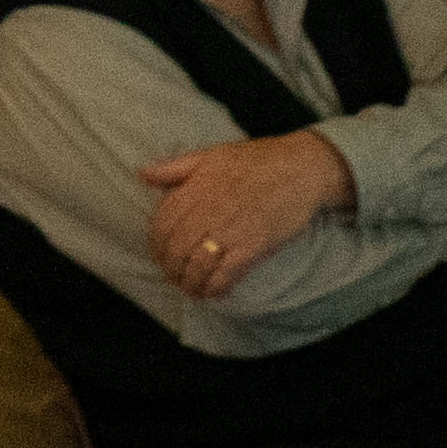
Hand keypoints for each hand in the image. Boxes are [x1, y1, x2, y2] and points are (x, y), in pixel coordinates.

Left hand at [148, 130, 348, 300]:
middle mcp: (209, 210)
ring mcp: (231, 229)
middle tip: (175, 277)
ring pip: (196, 266)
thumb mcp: (212, 154)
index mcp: (195, 187)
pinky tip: (213, 292)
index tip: (160, 255)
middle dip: (170, 269)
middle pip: (175, 249)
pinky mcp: (254, 246)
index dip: (156, 245)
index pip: (162, 224)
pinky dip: (214, 289)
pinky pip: (225, 275)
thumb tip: (143, 175)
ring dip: (190, 283)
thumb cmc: (258, 159)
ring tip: (192, 289)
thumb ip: (176, 167)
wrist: (302, 167)